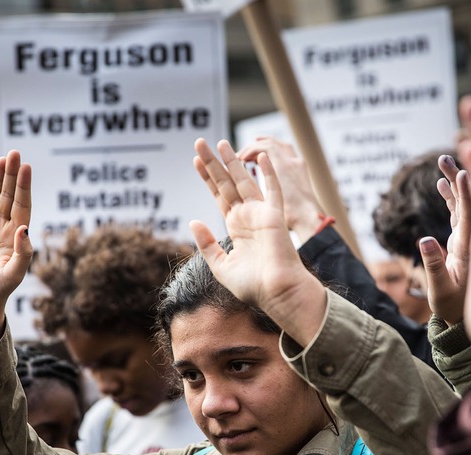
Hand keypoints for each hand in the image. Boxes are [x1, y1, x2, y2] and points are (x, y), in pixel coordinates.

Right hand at [0, 150, 32, 352]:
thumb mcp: (14, 275)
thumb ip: (23, 253)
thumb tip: (24, 228)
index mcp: (18, 236)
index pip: (23, 205)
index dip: (25, 187)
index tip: (27, 167)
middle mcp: (4, 228)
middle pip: (10, 196)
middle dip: (13, 175)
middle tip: (15, 153)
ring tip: (3, 159)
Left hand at [191, 139, 325, 345]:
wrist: (277, 294)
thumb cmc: (254, 286)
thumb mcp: (222, 266)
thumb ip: (207, 244)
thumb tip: (193, 221)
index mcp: (236, 227)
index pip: (218, 196)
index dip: (207, 178)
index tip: (196, 161)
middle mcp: (248, 217)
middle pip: (227, 183)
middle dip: (213, 163)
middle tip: (200, 142)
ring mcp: (262, 214)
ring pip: (243, 181)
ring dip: (232, 162)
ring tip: (220, 142)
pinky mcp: (275, 216)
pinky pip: (273, 191)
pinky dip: (268, 174)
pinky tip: (262, 157)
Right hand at [419, 155, 470, 325]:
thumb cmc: (470, 316)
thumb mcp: (447, 294)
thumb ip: (436, 266)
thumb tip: (426, 238)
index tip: (466, 155)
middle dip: (469, 164)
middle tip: (453, 142)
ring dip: (458, 177)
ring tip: (442, 158)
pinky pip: (465, 212)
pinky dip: (454, 195)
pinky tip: (441, 183)